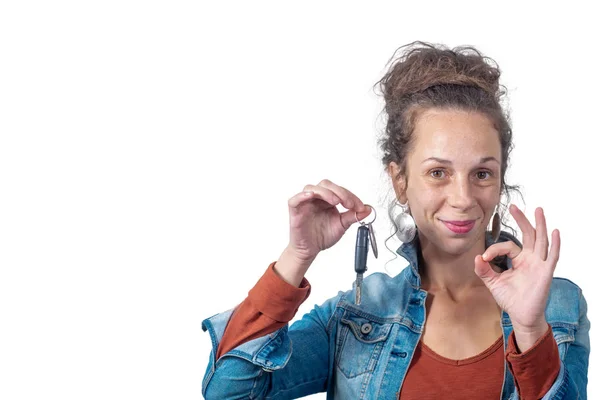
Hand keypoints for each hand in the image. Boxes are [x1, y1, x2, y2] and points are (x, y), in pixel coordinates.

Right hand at [286, 179, 370, 261]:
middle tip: (348, 204)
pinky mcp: (295, 210)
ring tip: (336, 202)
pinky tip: (311, 196)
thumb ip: (353, 216)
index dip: (351, 196)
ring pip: (312, 188)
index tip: (360, 207)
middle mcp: (316, 199)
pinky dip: (302, 195)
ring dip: (325, 192)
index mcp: (327, 200)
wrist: (310, 250)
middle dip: (340, 192)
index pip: (339, 190)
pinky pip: (295, 199)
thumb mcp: (342, 225)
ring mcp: (305, 203)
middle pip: (326, 185)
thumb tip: (368, 209)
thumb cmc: (322, 236)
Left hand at [474, 205, 559, 347]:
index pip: (507, 246)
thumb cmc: (509, 298)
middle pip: (528, 234)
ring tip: (538, 209)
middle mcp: (530, 259)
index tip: (484, 258)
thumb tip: (477, 257)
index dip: (494, 249)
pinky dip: (554, 244)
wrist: (521, 316)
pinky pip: (551, 256)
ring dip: (539, 225)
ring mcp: (539, 264)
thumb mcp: (492, 282)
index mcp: (518, 259)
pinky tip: (555, 232)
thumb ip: (484, 270)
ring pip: (540, 240)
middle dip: (521, 220)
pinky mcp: (545, 273)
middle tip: (513, 206)